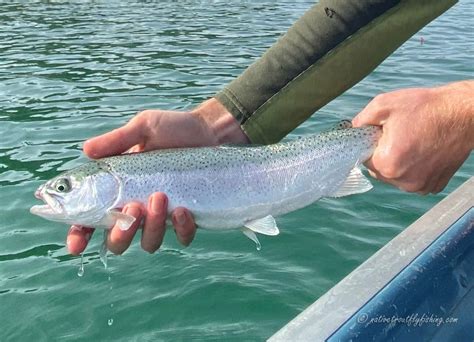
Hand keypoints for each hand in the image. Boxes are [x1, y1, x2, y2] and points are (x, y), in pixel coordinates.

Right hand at [67, 98, 247, 254]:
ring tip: (159, 197)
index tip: (77, 245)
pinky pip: (182, 237)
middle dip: (120, 233)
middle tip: (132, 208)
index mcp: (118, 189)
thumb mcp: (143, 127)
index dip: (79, 235)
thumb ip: (116, 140)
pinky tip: (183, 209)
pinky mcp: (187, 217)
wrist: (209, 131)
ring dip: (150, 227)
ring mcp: (162, 215)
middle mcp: (137, 207)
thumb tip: (86, 150)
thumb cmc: (173, 128)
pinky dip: (181, 228)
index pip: (90, 219)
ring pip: (148, 242)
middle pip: (117, 240)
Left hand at [352, 81, 473, 193]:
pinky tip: (423, 151)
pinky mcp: (434, 186)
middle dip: (383, 154)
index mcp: (387, 164)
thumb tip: (351, 131)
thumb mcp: (384, 105)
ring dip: (399, 162)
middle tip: (399, 135)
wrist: (464, 114)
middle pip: (379, 170)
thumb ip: (360, 120)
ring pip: (396, 176)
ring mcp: (420, 186)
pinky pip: (413, 179)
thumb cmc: (426, 107)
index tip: (383, 133)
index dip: (371, 144)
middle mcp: (403, 182)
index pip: (364, 159)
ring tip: (413, 141)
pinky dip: (414, 168)